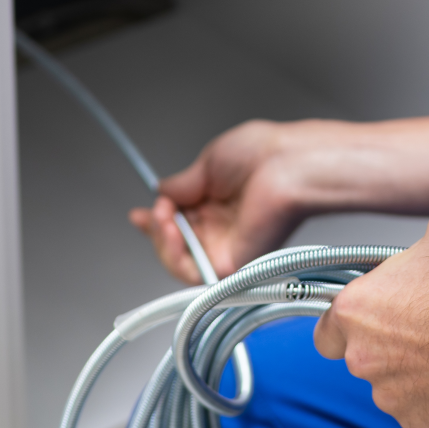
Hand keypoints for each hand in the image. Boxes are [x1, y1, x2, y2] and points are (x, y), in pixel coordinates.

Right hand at [133, 118, 313, 284]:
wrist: (287, 164)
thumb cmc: (264, 154)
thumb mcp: (208, 163)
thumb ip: (182, 185)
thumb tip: (161, 192)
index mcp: (218, 203)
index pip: (180, 222)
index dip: (157, 221)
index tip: (140, 214)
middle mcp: (222, 229)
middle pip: (176, 244)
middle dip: (156, 228)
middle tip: (157, 210)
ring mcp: (226, 246)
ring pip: (179, 261)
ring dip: (161, 240)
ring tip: (163, 217)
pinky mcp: (231, 263)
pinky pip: (192, 273)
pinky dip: (172, 254)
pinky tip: (170, 230)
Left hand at [312, 207, 428, 427]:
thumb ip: (423, 238)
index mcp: (355, 310)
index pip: (329, 328)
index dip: (352, 323)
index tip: (376, 318)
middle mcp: (363, 359)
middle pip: (367, 356)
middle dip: (394, 345)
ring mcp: (392, 396)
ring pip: (397, 385)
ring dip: (419, 371)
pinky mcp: (423, 423)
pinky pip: (427, 409)